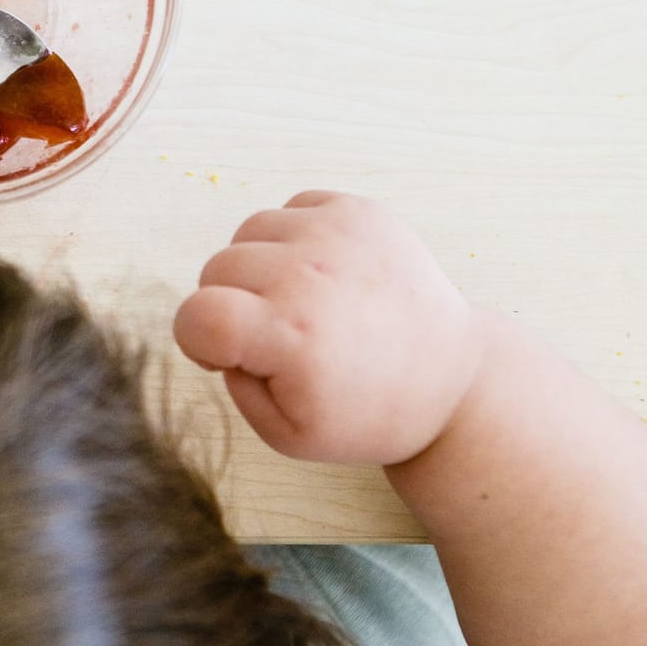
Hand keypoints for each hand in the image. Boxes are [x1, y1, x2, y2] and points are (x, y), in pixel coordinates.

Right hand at [173, 191, 487, 465]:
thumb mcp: (287, 435)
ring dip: (259, 267)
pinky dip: (293, 240)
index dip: (196, 340)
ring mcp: (337, 234)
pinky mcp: (359, 211)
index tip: (223, 355)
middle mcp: (311, 275)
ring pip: (248, 232)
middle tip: (274, 335)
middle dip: (228, 304)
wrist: (450, 378)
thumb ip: (234, 383)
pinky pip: (289, 209)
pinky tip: (324, 275)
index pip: (196, 315)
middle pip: (216, 268)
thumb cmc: (366, 413)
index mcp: (291, 338)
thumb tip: (218, 331)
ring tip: (301, 301)